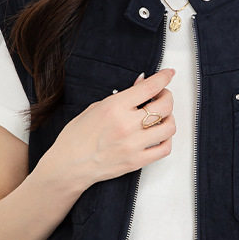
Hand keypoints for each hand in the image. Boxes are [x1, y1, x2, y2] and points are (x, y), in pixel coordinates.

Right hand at [40, 67, 176, 192]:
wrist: (69, 165)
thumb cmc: (77, 137)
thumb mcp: (95, 107)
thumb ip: (122, 97)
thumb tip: (141, 85)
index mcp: (114, 107)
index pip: (149, 87)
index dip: (164, 77)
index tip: (168, 74)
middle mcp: (126, 125)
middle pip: (164, 106)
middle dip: (167, 96)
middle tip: (162, 95)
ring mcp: (133, 145)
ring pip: (169, 127)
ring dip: (169, 118)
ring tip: (161, 116)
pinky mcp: (137, 161)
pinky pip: (164, 149)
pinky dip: (166, 139)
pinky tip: (159, 135)